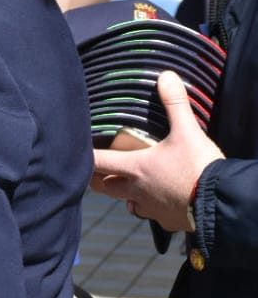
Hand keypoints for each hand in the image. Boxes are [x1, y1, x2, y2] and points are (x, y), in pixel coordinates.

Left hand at [92, 70, 223, 230]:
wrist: (220, 203)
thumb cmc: (199, 168)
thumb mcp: (187, 132)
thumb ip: (175, 105)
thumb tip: (166, 77)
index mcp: (135, 168)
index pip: (98, 162)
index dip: (86, 156)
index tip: (76, 152)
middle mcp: (135, 190)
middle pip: (105, 187)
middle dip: (99, 179)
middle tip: (98, 171)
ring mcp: (150, 208)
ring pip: (126, 203)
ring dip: (124, 194)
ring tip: (128, 185)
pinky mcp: (165, 221)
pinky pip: (151, 215)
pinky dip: (150, 208)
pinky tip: (158, 201)